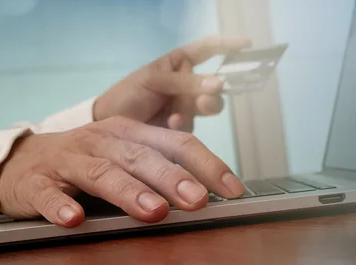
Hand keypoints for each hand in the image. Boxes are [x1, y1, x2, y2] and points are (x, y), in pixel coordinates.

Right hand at [0, 117, 245, 226]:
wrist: (19, 162)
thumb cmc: (85, 163)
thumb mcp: (123, 158)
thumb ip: (158, 172)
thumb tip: (206, 199)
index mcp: (129, 134)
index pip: (176, 143)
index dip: (207, 164)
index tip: (233, 190)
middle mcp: (101, 141)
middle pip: (141, 157)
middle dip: (172, 178)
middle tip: (198, 201)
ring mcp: (67, 160)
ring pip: (100, 173)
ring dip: (129, 192)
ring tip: (154, 212)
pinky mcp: (35, 182)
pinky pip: (48, 193)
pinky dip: (60, 206)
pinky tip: (74, 220)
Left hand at [94, 35, 251, 131]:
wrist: (108, 125)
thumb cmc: (127, 94)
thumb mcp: (153, 80)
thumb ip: (185, 82)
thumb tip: (217, 83)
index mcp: (179, 64)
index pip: (207, 49)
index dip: (227, 45)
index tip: (247, 44)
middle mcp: (187, 84)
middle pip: (213, 86)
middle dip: (211, 94)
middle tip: (204, 102)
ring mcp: (185, 107)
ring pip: (206, 108)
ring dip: (195, 112)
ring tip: (176, 118)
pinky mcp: (181, 128)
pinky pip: (193, 126)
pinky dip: (182, 126)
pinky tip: (168, 126)